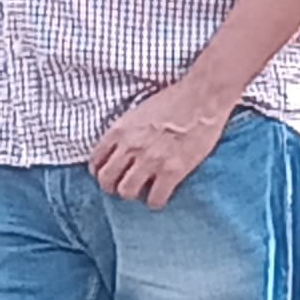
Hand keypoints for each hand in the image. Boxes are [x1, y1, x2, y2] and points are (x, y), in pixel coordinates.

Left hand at [90, 74, 233, 206]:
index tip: (110, 175)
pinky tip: (160, 196)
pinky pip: (155, 198)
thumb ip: (127, 131)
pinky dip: (156, 202)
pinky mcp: (172, 171)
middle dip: (112, 187)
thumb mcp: (139, 111)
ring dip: (133, 194)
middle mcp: (131, 146)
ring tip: (143, 192)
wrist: (203, 98)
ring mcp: (151, 160)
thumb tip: (121, 148)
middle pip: (106, 180)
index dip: (100, 171)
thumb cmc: (175, 99)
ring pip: (127, 191)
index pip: (96, 159)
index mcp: (121, 130)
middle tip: (123, 187)